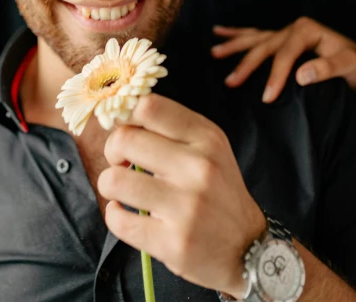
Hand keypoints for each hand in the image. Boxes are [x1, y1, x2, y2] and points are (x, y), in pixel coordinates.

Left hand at [97, 93, 265, 296]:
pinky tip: (127, 213)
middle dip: (112, 150)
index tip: (123, 130)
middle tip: (121, 162)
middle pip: (124, 139)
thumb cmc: (218, 192)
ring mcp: (186, 207)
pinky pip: (118, 219)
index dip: (124, 115)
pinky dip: (114, 215)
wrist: (247, 249)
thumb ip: (171, 129)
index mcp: (207, 139)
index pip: (149, 106)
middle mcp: (199, 168)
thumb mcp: (210, 150)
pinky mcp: (172, 242)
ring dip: (109, 184)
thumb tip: (119, 115)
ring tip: (122, 190)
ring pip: (114, 180)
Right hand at [210, 16, 355, 102]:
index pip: (284, 54)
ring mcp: (284, 33)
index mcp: (306, 30)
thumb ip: (327, 68)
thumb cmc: (355, 64)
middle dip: (246, 64)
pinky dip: (237, 35)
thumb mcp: (349, 65)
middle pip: (263, 46)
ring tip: (214, 52)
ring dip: (233, 46)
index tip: (266, 97)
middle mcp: (292, 28)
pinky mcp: (281, 40)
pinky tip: (220, 32)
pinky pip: (255, 37)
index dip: (274, 75)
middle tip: (231, 82)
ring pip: (253, 39)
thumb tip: (302, 75)